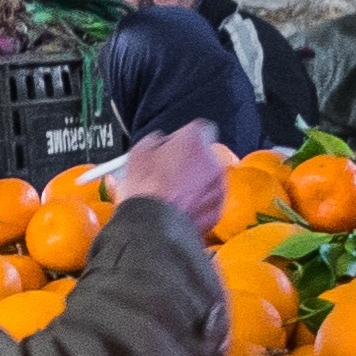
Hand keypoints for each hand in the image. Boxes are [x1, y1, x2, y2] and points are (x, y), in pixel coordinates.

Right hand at [95, 123, 232, 231]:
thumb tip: (159, 142)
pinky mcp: (218, 209)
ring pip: (208, 178)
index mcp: (194, 141)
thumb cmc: (144, 190)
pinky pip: (208, 200)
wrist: (153, 228)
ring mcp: (218, 187)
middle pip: (204, 155)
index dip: (183, 137)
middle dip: (190, 161)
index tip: (172, 146)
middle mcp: (212, 161)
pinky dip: (197, 202)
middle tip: (169, 172)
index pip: (198, 128)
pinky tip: (178, 208)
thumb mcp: (137, 153)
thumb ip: (155, 141)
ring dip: (194, 182)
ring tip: (171, 194)